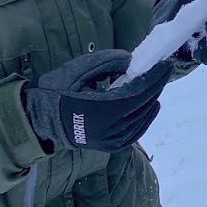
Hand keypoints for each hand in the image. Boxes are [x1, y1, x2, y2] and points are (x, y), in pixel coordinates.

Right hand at [22, 50, 171, 151]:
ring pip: (141, 119)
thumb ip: (107, 62)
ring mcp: (110, 140)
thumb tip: (132, 60)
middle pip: (142, 105)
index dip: (154, 78)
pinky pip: (135, 132)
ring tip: (158, 83)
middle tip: (164, 70)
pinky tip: (152, 105)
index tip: (165, 64)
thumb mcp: (79, 70)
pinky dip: (146, 118)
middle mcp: (109, 128)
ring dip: (152, 100)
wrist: (40, 119)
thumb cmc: (57, 91)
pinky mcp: (109, 146)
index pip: (137, 92)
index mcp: (101, 109)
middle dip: (155, 86)